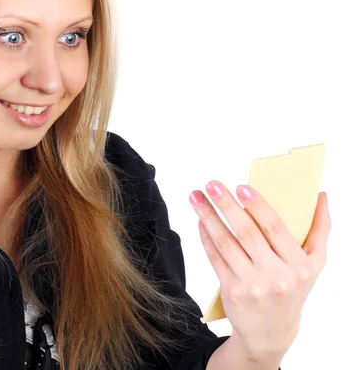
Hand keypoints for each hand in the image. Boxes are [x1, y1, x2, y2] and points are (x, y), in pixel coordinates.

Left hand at [189, 181, 330, 362]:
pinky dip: (205, 237)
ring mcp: (252, 285)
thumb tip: (321, 196)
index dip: (258, 206)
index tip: (241, 186)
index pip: (276, 228)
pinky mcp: (231, 290)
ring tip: (196, 196)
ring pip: (226, 243)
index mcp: (299, 266)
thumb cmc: (292, 289)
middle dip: (226, 205)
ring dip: (208, 216)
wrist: (270, 332)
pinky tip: (199, 220)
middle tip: (212, 184)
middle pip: (247, 233)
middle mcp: (277, 276)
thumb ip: (320, 230)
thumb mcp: (313, 265)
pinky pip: (215, 257)